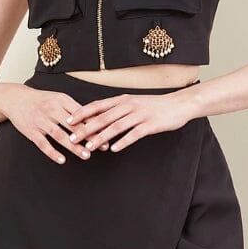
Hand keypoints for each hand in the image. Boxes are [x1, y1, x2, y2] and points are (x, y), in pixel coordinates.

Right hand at [0, 85, 93, 164]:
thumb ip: (75, 109)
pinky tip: (62, 160)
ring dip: (74, 147)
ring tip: (86, 155)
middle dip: (89, 136)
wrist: (15, 98)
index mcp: (61, 100)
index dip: (95, 124)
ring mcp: (40, 120)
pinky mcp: (31, 131)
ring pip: (59, 135)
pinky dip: (52, 153)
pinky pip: (43, 144)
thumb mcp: (59, 99)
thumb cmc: (42, 100)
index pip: (82, 113)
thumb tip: (96, 120)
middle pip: (73, 125)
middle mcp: (51, 109)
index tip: (107, 133)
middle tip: (102, 146)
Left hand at [64, 88, 197, 153]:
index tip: (68, 121)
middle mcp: (129, 105)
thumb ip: (117, 109)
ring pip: (116, 127)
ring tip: (89, 147)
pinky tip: (115, 149)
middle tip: (73, 138)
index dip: (82, 113)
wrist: (179, 104)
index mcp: (122, 99)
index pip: (97, 105)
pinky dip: (123, 142)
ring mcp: (139, 114)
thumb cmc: (154, 106)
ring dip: (101, 138)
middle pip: (103, 117)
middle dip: (86, 128)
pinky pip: (134, 134)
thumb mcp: (133, 103)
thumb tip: (99, 118)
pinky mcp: (150, 124)